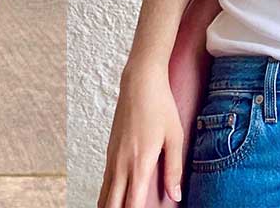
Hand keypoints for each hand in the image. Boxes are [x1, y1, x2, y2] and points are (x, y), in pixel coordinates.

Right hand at [99, 74, 184, 207]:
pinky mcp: (110, 151)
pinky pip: (105, 181)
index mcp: (139, 163)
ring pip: (104, 194)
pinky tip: (112, 200)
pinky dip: (107, 195)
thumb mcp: (174, 138)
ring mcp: (112, 158)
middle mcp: (121, 164)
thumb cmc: (160, 106)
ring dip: (109, 207)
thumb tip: (175, 195)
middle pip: (112, 204)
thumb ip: (174, 169)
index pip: (132, 204)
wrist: (139, 82)